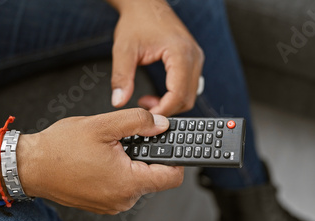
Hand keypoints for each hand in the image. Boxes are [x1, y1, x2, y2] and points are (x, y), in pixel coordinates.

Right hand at [17, 108, 183, 213]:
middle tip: (131, 138)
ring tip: (110, 148)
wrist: (30, 166)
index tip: (173, 143)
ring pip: (137, 180)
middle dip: (148, 155)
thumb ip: (138, 121)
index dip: (177, 157)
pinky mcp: (103, 203)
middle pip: (154, 177)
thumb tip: (161, 124)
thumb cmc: (59, 148)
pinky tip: (103, 158)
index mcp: (128, 182)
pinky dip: (119, 171)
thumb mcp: (103, 125)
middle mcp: (123, 199)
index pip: (172, 176)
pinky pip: (122, 186)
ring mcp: (112, 204)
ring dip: (132, 162)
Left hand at [108, 0, 203, 115]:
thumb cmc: (137, 21)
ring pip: (190, 95)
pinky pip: (189, 86)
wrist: (145, 3)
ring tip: (148, 101)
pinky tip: (158, 94)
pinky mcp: (193, 60)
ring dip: (171, 104)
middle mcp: (194, 56)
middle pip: (188, 98)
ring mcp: (196, 59)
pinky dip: (175, 96)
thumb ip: (121, 77)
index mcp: (180, 53)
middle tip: (145, 109)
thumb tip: (118, 101)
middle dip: (167, 110)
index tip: (147, 116)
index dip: (163, 110)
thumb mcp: (124, 50)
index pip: (178, 94)